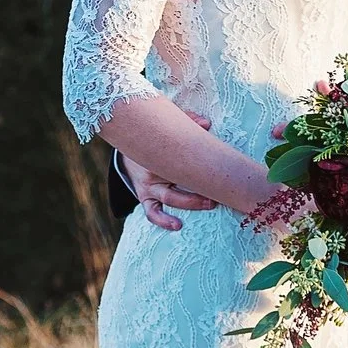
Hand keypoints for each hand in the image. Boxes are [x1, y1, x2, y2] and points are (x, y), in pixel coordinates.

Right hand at [122, 111, 219, 231]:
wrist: (129, 148)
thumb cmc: (154, 138)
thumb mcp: (165, 126)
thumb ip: (186, 121)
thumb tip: (206, 124)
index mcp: (158, 153)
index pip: (179, 158)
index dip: (198, 165)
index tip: (218, 170)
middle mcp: (152, 171)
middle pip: (176, 179)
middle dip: (198, 188)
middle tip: (218, 192)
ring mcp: (147, 187)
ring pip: (167, 199)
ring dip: (188, 204)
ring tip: (208, 205)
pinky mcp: (144, 197)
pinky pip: (152, 212)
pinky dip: (162, 220)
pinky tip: (177, 226)